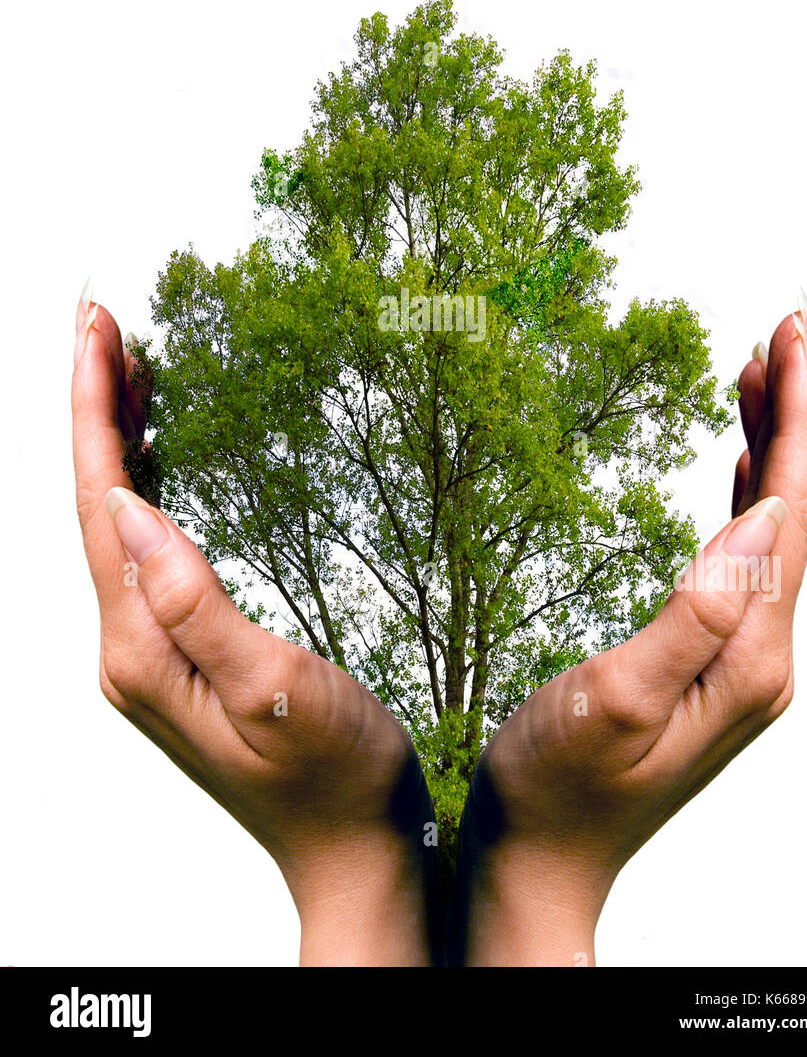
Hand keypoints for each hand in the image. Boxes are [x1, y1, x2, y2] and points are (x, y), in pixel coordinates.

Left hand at [72, 291, 438, 965]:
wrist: (352, 849)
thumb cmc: (332, 776)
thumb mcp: (270, 691)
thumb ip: (195, 601)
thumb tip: (128, 505)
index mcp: (140, 649)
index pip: (98, 502)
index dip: (93, 410)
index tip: (97, 327)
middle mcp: (129, 647)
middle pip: (92, 503)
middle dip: (93, 406)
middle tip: (104, 320)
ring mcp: (150, 651)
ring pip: (114, 521)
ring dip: (114, 438)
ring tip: (126, 364)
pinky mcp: (178, 651)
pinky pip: (144, 546)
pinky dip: (142, 482)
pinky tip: (157, 455)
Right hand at [452, 304, 806, 965]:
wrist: (539, 863)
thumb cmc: (557, 790)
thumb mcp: (618, 700)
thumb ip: (696, 610)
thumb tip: (763, 513)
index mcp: (751, 657)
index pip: (792, 509)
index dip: (795, 416)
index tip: (790, 333)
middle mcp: (764, 655)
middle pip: (796, 510)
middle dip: (794, 412)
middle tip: (782, 325)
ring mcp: (742, 659)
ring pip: (774, 528)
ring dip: (773, 445)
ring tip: (759, 370)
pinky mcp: (714, 660)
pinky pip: (746, 556)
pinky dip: (746, 493)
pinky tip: (738, 464)